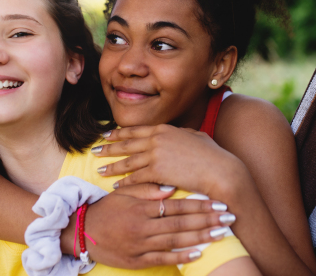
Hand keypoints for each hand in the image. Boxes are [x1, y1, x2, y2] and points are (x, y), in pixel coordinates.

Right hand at [76, 183, 236, 268]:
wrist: (81, 232)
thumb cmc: (106, 210)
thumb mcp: (123, 194)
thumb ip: (147, 189)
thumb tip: (171, 187)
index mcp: (141, 207)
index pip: (176, 205)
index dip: (199, 205)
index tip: (219, 203)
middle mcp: (143, 226)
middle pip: (181, 223)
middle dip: (208, 220)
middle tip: (229, 217)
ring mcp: (140, 245)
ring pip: (176, 241)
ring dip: (201, 237)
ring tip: (222, 234)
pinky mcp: (137, 260)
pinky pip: (163, 259)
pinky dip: (181, 257)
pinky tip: (198, 253)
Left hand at [94, 124, 247, 198]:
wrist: (220, 171)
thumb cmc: (213, 156)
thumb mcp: (196, 137)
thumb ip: (182, 134)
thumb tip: (180, 133)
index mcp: (165, 129)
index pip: (136, 130)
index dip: (120, 133)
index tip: (108, 135)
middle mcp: (157, 139)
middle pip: (127, 144)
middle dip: (109, 147)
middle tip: (95, 150)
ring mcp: (156, 154)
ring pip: (128, 161)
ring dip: (112, 166)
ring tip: (100, 170)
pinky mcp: (157, 171)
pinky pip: (136, 178)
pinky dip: (125, 183)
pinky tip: (116, 187)